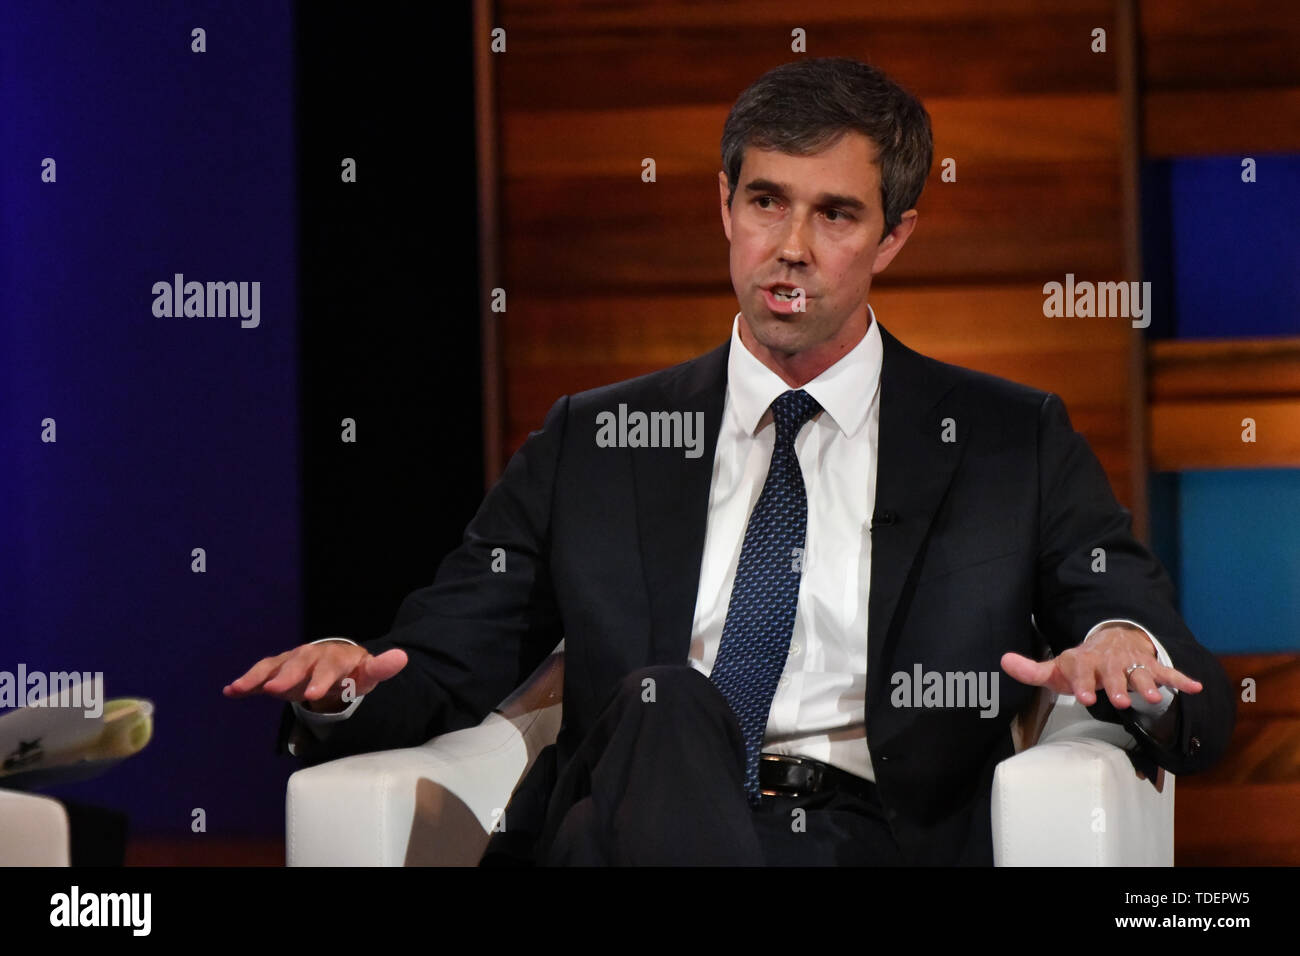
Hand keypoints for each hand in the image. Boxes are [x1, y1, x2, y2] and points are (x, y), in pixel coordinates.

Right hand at [223, 640, 407, 711]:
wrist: (336, 664)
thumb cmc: (353, 672)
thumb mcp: (369, 672)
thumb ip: (382, 668)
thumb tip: (402, 657)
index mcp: (335, 657)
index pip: (330, 667)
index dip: (321, 680)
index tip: (313, 695)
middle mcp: (311, 655)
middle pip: (298, 664)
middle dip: (288, 676)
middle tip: (276, 690)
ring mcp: (292, 660)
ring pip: (275, 666)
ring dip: (259, 676)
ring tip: (242, 687)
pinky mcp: (277, 668)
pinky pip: (261, 673)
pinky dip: (247, 681)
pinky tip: (231, 691)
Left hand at [1000, 623, 1202, 709]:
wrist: (1112, 639)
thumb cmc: (1082, 663)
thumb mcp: (1056, 667)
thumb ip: (1032, 670)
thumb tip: (1003, 660)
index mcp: (1084, 662)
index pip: (1081, 670)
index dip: (1083, 683)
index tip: (1085, 696)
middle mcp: (1109, 661)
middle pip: (1112, 673)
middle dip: (1117, 685)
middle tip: (1120, 700)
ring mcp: (1132, 663)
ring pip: (1140, 673)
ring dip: (1147, 683)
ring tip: (1155, 697)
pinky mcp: (1151, 665)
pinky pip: (1168, 671)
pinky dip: (1182, 678)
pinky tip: (1195, 687)